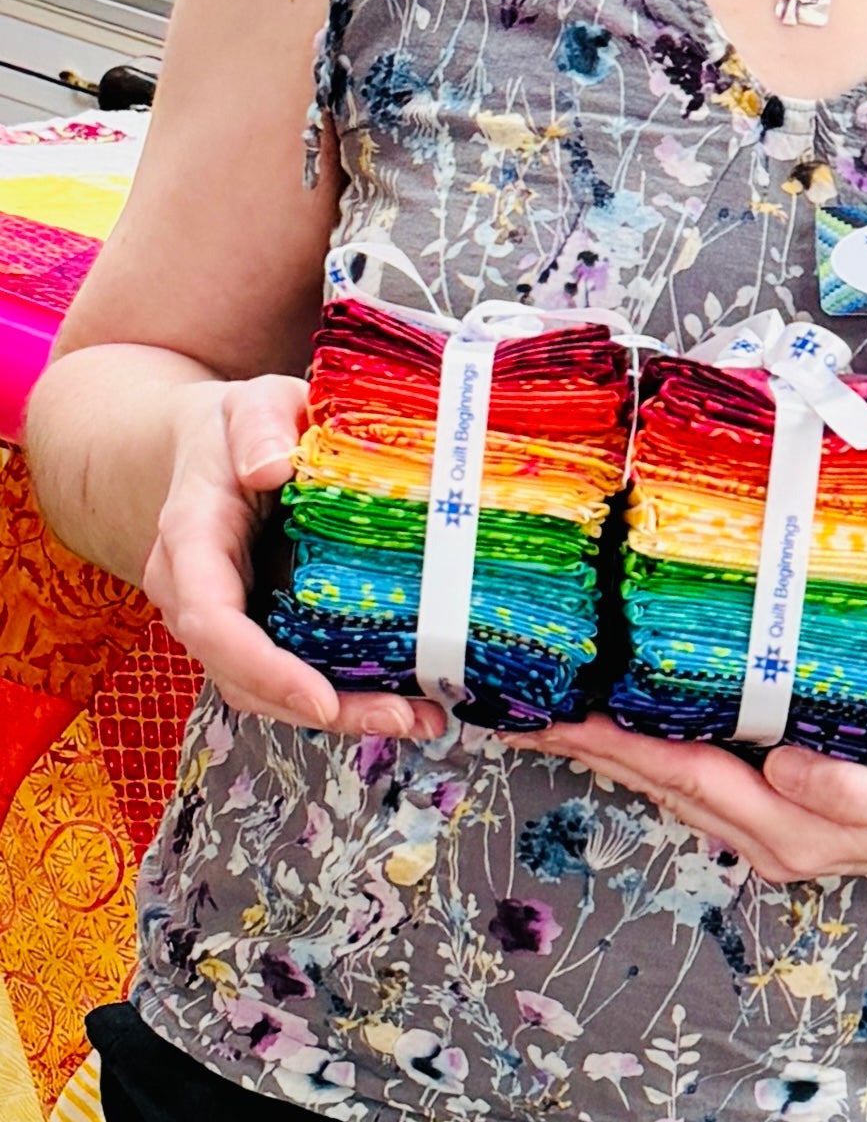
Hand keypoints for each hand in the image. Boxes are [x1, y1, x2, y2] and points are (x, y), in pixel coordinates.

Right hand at [143, 373, 445, 741]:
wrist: (208, 445)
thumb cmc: (236, 424)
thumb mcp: (250, 402)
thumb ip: (259, 423)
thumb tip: (270, 465)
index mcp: (191, 542)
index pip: (211, 620)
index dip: (263, 667)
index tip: (319, 698)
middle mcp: (199, 594)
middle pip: (246, 675)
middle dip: (322, 708)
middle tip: (400, 719)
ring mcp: (230, 617)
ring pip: (272, 687)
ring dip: (344, 713)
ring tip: (421, 719)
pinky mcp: (263, 624)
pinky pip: (296, 671)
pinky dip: (347, 692)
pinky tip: (407, 699)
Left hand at [510, 715, 866, 882]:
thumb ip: (856, 791)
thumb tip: (778, 765)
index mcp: (798, 828)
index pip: (682, 773)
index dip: (612, 742)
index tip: (551, 712)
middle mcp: (780, 833)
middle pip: (665, 780)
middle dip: (595, 743)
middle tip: (526, 700)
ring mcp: (791, 824)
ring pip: (685, 781)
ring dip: (625, 746)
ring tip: (566, 708)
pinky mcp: (809, 804)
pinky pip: (720, 775)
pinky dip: (673, 746)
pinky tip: (658, 717)